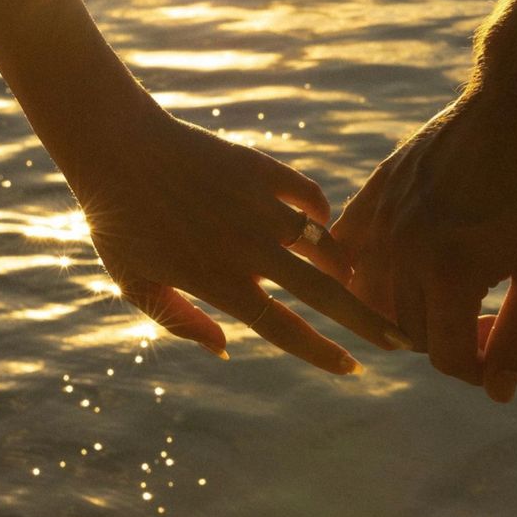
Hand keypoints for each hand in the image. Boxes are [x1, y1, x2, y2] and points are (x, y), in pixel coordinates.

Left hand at [62, 95, 401, 373]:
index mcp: (218, 280)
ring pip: (324, 243)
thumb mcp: (135, 283)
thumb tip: (227, 349)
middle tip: (400, 337)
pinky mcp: (260, 170)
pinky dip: (322, 212)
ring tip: (351, 276)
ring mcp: (258, 206)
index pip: (285, 330)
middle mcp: (248, 247)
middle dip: (367, 320)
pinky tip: (321, 223)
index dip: (323, 354)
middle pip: (324, 293)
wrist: (116, 146)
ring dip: (344, 266)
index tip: (353, 369)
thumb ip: (180, 322)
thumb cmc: (117, 222)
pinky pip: (309, 195)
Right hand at [332, 89, 516, 399]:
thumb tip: (496, 394)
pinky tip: (393, 265)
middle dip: (447, 336)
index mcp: (450, 273)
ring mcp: (381, 220)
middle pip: (406, 333)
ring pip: (368, 300)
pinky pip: (344, 251)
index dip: (480, 364)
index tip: (502, 332)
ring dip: (402, 312)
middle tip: (485, 308)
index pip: (447, 357)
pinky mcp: (372, 195)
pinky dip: (359, 271)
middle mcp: (403, 251)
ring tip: (440, 293)